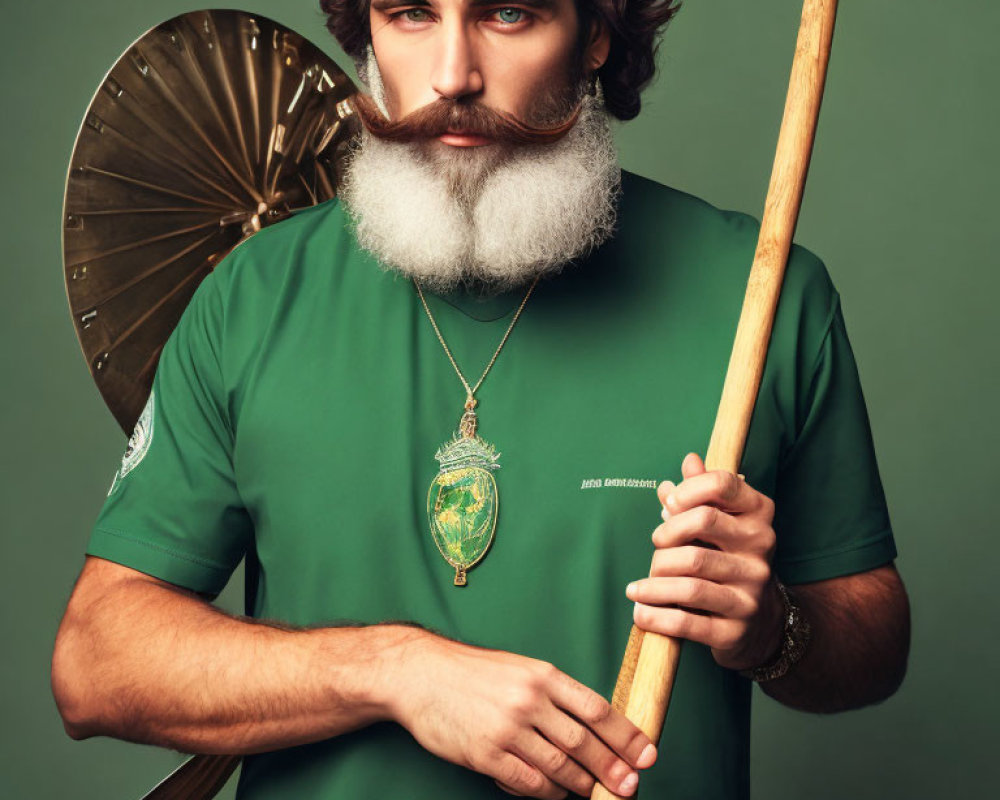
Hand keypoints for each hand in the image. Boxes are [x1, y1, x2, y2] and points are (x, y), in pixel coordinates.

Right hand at [389, 633, 656, 798]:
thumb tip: (590, 724)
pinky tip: (559, 793)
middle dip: (613, 767)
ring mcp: (507, 728)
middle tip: (631, 785)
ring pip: (560, 765)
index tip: (647, 753)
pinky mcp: (485, 754)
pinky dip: (549, 791)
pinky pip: (528, 781)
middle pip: (583, 741)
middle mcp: (529, 700)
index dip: (626, 735)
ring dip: (584, 783)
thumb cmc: (470, 672)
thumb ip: (552, 693)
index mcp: (542, 675)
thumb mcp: (518, 668)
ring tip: (598, 792)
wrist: (419, 674)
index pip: (596, 708)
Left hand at [626, 452, 784, 670]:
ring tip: (636, 589)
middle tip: (655, 547)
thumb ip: (703, 493)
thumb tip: (690, 461)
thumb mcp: (722, 524)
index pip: (723, 484)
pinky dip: (656, 617)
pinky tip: (640, 613)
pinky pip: (687, 621)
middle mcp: (761, 549)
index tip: (668, 505)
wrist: (760, 624)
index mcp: (758, 516)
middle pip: (702, 523)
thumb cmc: (728, 560)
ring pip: (690, 576)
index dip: (688, 490)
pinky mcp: (736, 629)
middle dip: (667, 535)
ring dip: (653, 582)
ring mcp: (751, 591)